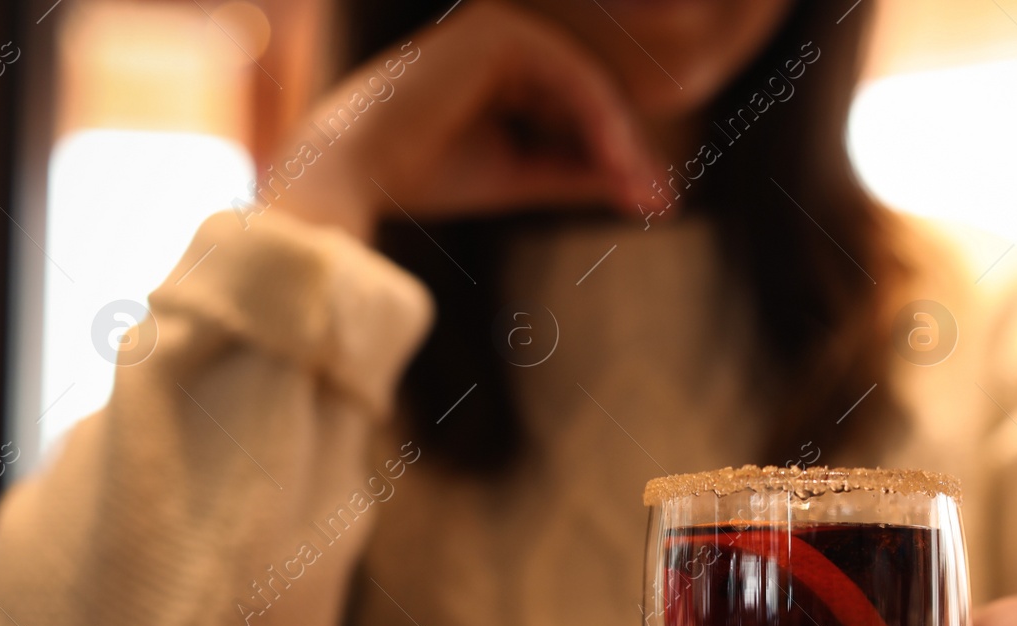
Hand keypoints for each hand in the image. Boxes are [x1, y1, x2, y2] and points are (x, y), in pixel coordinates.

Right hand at [272, 1, 664, 239]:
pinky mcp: (501, 33)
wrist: (355, 174)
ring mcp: (502, 29)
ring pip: (590, 89)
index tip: (654, 204)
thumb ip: (580, 172)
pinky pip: (573, 79)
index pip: (581, 110)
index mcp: (503, 67)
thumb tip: (649, 191)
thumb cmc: (425, 176)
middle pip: (593, 97)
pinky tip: (618, 165)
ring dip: (622, 143)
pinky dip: (601, 124)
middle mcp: (505, 40)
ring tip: (644, 194)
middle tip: (661, 203)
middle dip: (629, 152)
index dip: (619, 156)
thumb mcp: (522, 175)